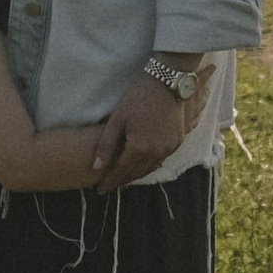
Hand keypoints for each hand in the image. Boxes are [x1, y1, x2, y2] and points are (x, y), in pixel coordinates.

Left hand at [83, 67, 202, 189]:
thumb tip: (95, 168)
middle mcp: (156, 152)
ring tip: (122, 177)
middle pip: (135, 173)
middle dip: (121, 181)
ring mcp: (169, 148)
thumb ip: (106, 145)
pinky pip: (161, 159)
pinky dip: (149, 164)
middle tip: (108, 185)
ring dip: (135, 174)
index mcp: (139, 148)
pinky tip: (141, 163)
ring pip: (149, 168)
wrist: (166, 82)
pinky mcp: (177, 141)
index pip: (120, 172)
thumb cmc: (138, 97)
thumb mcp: (117, 119)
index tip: (99, 190)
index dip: (109, 182)